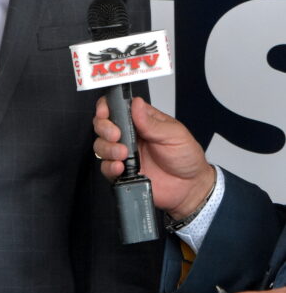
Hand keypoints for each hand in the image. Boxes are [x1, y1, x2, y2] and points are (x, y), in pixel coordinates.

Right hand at [92, 95, 214, 217]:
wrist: (190, 187)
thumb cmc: (186, 157)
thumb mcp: (174, 134)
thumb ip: (152, 122)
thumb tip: (136, 104)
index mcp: (141, 120)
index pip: (116, 107)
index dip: (106, 107)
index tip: (105, 112)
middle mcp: (130, 135)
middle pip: (103, 125)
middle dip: (104, 128)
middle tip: (116, 135)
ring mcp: (124, 154)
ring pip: (101, 146)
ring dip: (108, 148)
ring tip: (123, 153)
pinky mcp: (122, 172)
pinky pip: (106, 168)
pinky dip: (109, 167)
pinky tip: (120, 167)